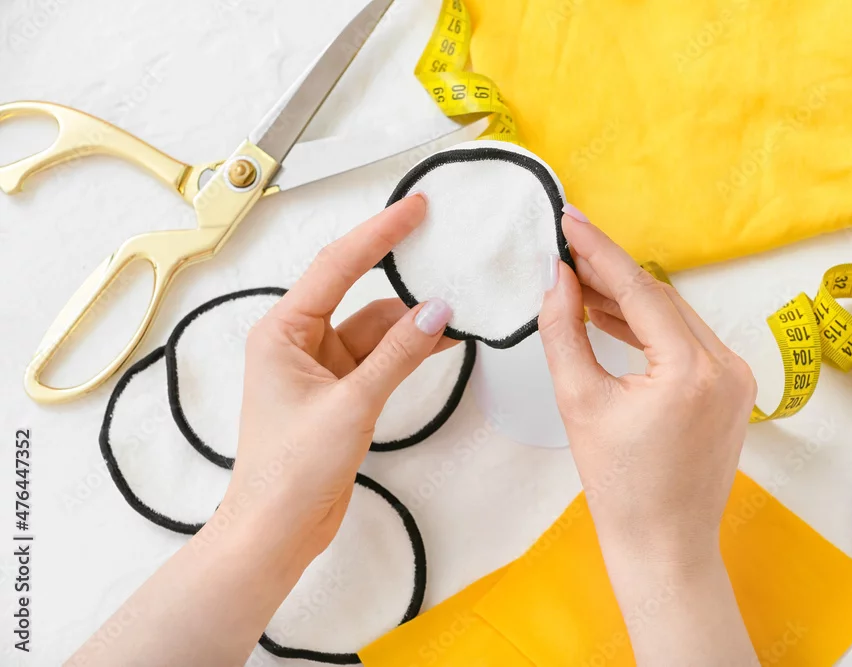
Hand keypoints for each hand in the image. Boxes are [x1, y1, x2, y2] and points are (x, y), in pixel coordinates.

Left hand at [224, 193, 454, 560]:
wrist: (278, 529)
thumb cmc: (289, 472)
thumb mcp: (352, 404)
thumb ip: (398, 353)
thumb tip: (436, 310)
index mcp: (282, 332)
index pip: (335, 267)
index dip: (377, 234)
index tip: (412, 210)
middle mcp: (298, 341)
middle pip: (357, 290)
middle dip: (397, 274)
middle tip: (438, 245)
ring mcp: (321, 366)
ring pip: (375, 327)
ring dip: (412, 322)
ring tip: (454, 312)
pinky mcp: (340, 391)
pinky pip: (381, 356)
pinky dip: (409, 349)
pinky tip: (440, 341)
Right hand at [539, 210, 757, 563]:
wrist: (664, 544)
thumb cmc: (621, 487)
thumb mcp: (579, 402)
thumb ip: (564, 331)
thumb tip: (556, 279)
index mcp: (691, 369)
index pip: (639, 289)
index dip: (598, 250)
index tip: (569, 219)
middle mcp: (726, 366)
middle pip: (660, 298)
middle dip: (610, 273)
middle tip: (565, 253)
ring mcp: (736, 378)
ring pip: (674, 318)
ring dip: (628, 300)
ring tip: (578, 285)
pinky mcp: (733, 391)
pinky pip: (687, 342)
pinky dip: (650, 328)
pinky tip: (613, 318)